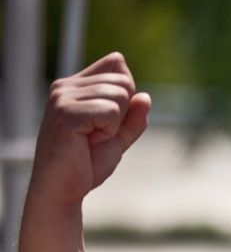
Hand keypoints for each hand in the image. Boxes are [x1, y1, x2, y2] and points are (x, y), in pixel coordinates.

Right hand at [29, 52, 149, 207]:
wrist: (65, 188)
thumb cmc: (87, 163)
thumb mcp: (119, 137)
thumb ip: (134, 117)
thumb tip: (145, 97)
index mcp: (76, 86)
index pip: (116, 63)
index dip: (126, 94)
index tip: (106, 121)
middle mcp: (66, 86)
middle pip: (124, 80)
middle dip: (123, 113)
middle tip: (98, 134)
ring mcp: (63, 97)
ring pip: (120, 95)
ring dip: (115, 125)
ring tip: (91, 138)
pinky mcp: (66, 112)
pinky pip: (110, 112)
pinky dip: (109, 131)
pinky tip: (88, 141)